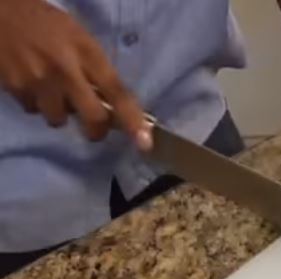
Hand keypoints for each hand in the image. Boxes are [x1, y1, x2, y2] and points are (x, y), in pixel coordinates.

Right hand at [0, 0, 149, 148]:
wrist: (0, 11)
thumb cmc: (45, 23)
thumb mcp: (79, 38)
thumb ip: (96, 69)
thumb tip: (112, 105)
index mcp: (87, 53)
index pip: (117, 92)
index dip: (133, 120)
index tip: (145, 142)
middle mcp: (65, 70)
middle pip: (93, 117)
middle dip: (96, 130)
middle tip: (95, 127)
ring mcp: (38, 81)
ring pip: (59, 119)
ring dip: (60, 112)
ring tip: (53, 91)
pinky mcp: (14, 88)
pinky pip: (33, 110)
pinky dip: (36, 103)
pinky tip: (33, 83)